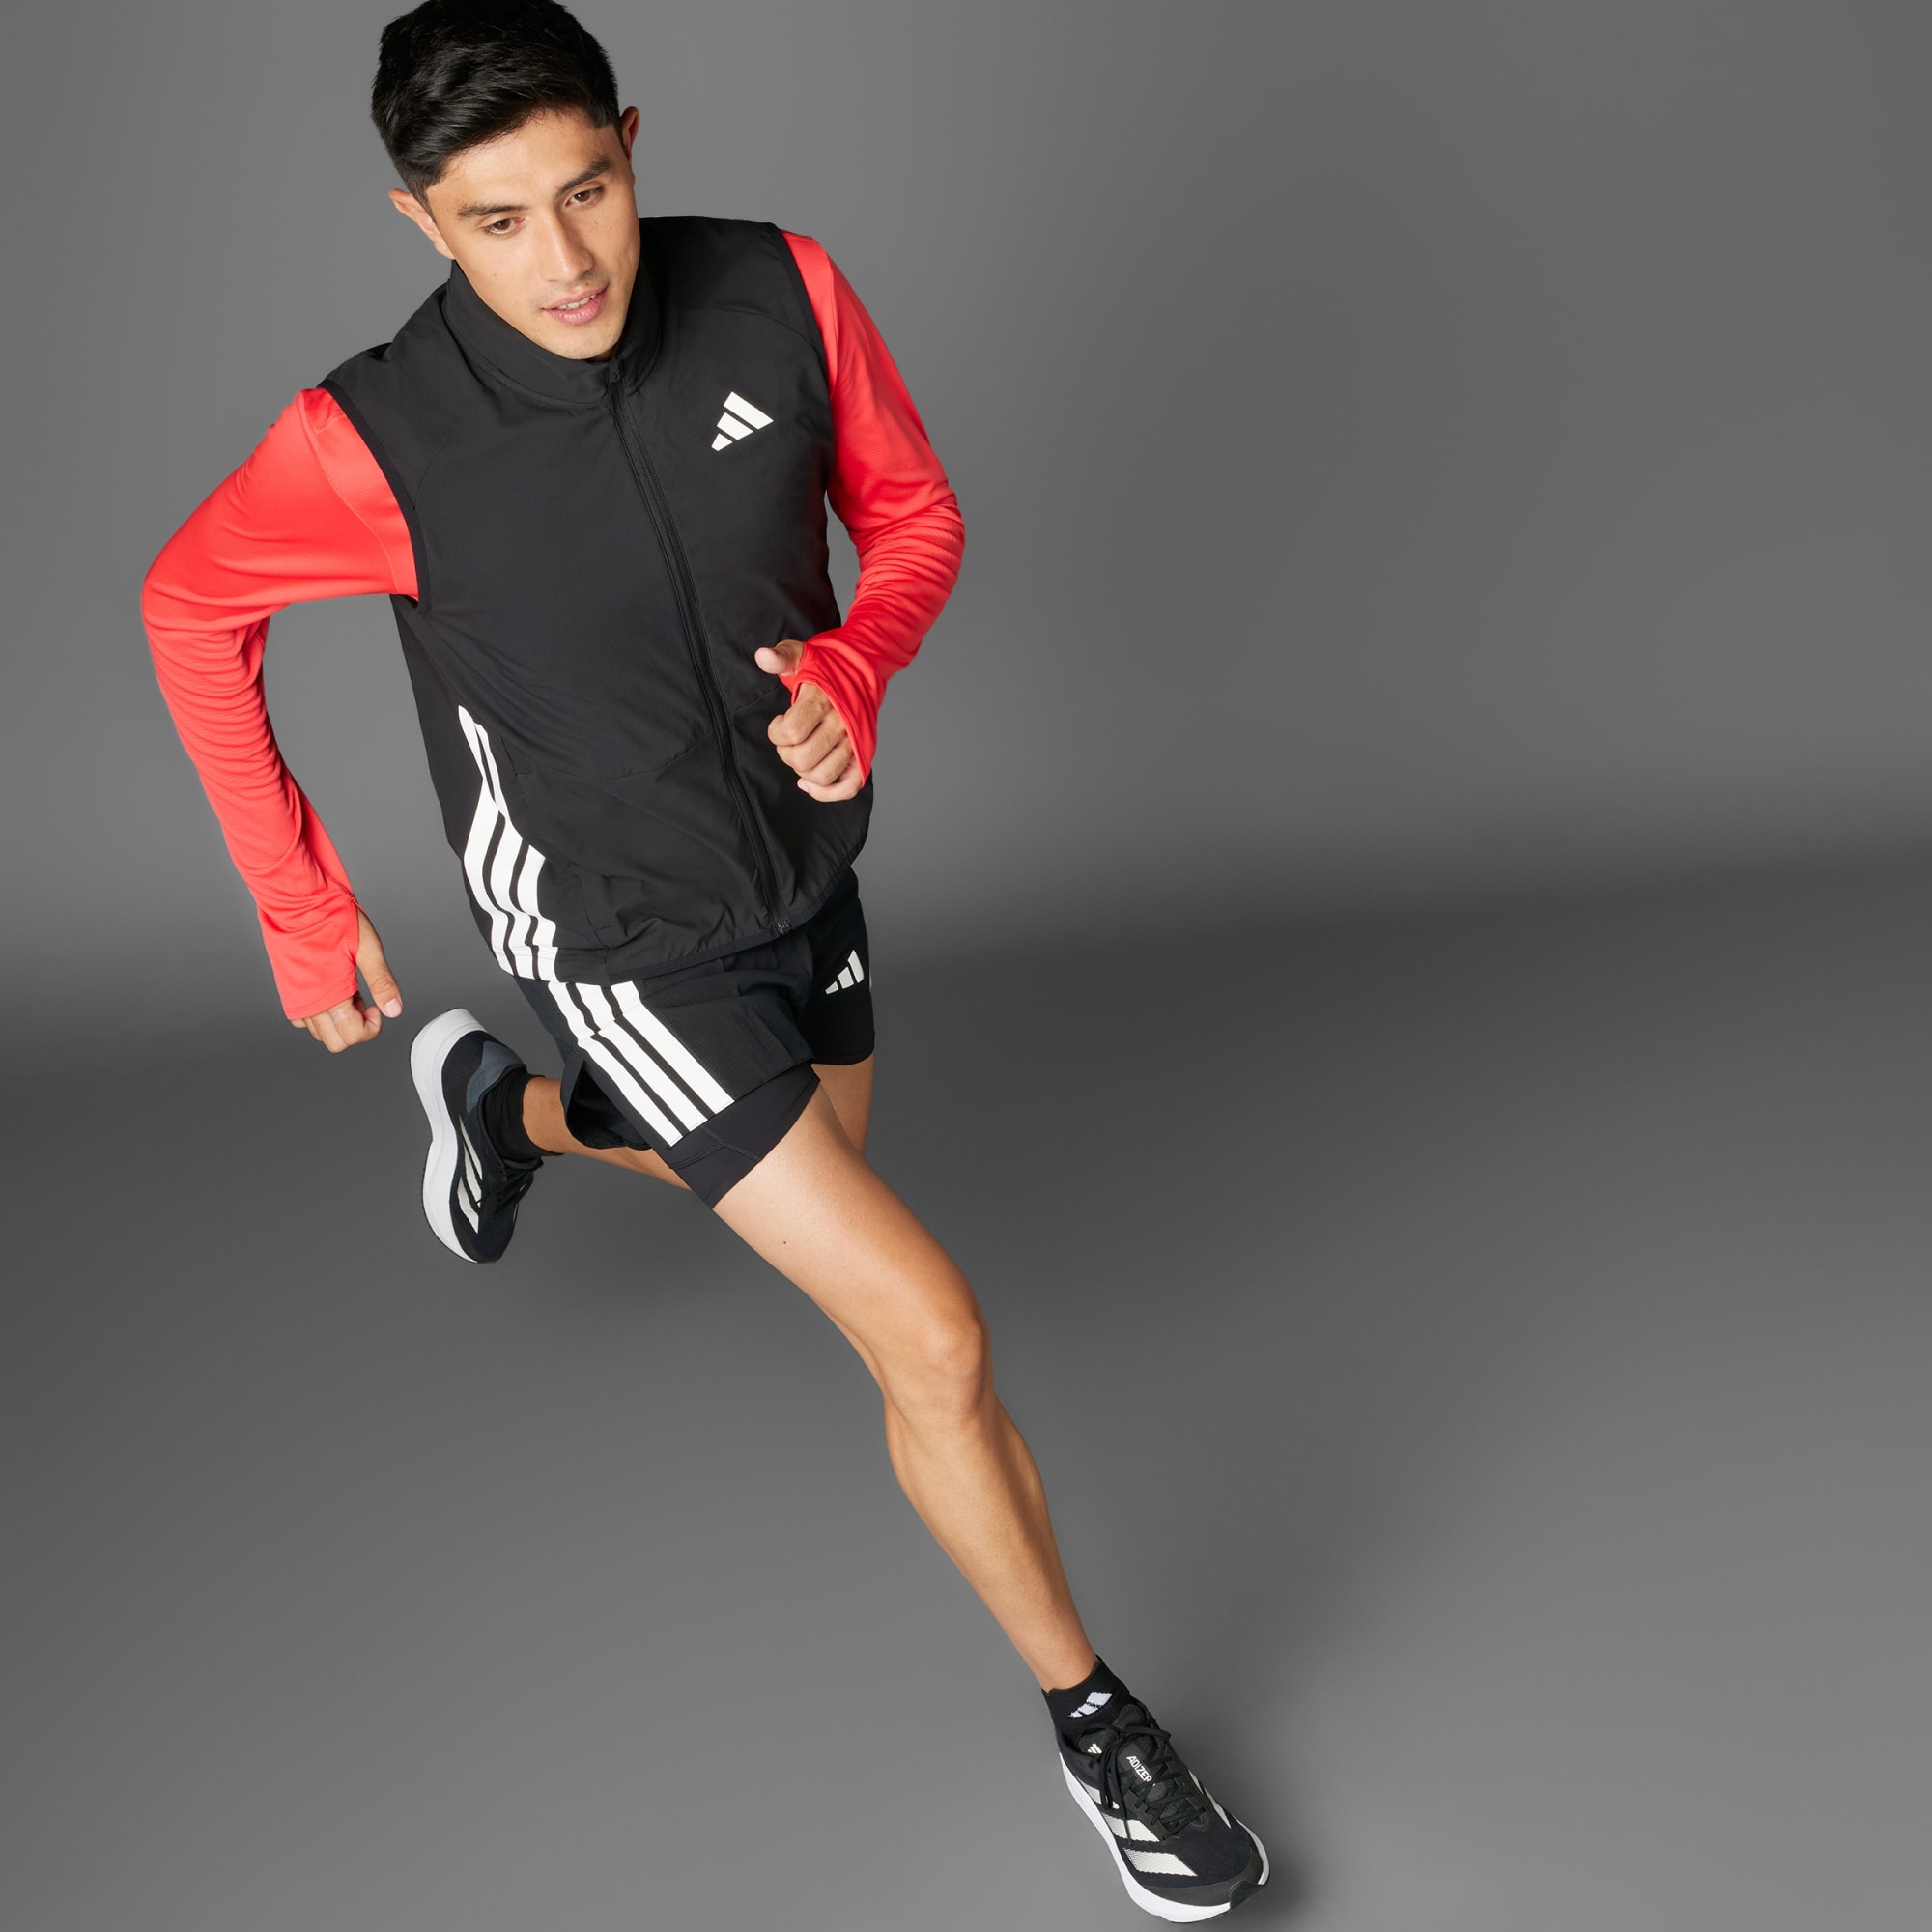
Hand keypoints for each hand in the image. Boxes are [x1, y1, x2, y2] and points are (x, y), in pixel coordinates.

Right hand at [292, 910, 403, 1052]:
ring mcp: (294, 995)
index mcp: (328, 995)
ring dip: (338, 1020)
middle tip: (364, 1000)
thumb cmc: (330, 916)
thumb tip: (394, 1009)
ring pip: (318, 1031)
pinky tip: (331, 990)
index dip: (371, 1026)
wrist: (296, 899)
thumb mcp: (367, 947)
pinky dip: (319, 1013)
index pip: (352, 1036)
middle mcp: (307, 1001)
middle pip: (335, 1041)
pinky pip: (302, 1016)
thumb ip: (382, 982)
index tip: (376, 1006)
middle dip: (355, 1027)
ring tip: (348, 991)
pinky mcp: (287, 987)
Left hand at [755, 641, 863, 801]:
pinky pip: (848, 788)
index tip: (779, 722)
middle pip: (804, 759)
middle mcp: (842, 725)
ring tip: (801, 753)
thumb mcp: (801, 655)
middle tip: (788, 739)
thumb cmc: (828, 667)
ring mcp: (854, 743)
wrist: (863, 669)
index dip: (776, 733)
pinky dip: (826, 792)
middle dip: (787, 753)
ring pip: (822, 775)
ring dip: (803, 771)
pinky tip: (808, 783)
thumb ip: (780, 657)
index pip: (792, 732)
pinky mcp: (862, 755)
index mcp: (824, 702)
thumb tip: (762, 656)